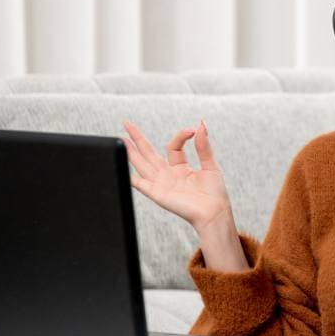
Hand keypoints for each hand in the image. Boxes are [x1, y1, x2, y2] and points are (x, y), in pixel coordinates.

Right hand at [122, 119, 234, 233]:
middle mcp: (168, 174)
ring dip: (130, 152)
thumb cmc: (214, 193)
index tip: (193, 130)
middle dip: (138, 138)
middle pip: (149, 152)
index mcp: (181, 167)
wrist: (213, 212)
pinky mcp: (157, 193)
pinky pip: (140, 184)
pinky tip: (121, 168)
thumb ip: (203, 146)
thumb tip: (201, 124)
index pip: (173, 146)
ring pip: (141, 163)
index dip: (181, 136)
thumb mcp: (210, 165)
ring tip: (120, 140)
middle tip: (127, 123)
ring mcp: (161, 183)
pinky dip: (130, 177)